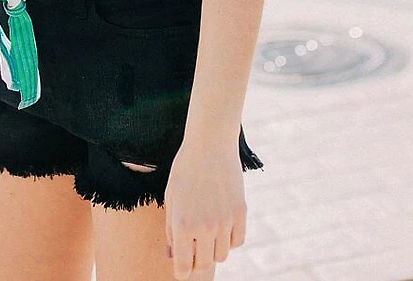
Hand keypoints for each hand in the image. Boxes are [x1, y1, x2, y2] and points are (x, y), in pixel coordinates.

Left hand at [164, 139, 247, 278]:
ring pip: (222, 255)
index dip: (182, 270)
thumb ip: (171, 231)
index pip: (184, 268)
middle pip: (204, 264)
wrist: (210, 143)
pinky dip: (230, 238)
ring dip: (214, 248)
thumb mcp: (171, 198)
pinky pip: (237, 241)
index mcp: (183, 225)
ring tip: (207, 227)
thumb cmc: (185, 169)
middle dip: (197, 259)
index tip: (182, 265)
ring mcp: (225, 221)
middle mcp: (205, 228)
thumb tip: (174, 257)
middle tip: (194, 244)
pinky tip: (222, 222)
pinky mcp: (241, 213)